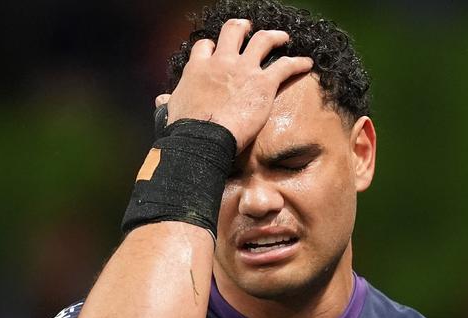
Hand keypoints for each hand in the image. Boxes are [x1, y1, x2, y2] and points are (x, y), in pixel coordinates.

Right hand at [165, 18, 313, 153]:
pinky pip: (285, 66)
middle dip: (242, 28)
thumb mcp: (171, 112)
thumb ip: (168, 104)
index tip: (216, 50)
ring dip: (274, 36)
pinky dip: (298, 62)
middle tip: (249, 29)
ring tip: (283, 38)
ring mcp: (243, 70)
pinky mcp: (263, 83)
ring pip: (262, 40)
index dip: (212, 47)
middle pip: (233, 32)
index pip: (205, 47)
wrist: (202, 138)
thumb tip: (161, 102)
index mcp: (198, 69)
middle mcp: (221, 62)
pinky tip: (306, 63)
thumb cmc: (185, 130)